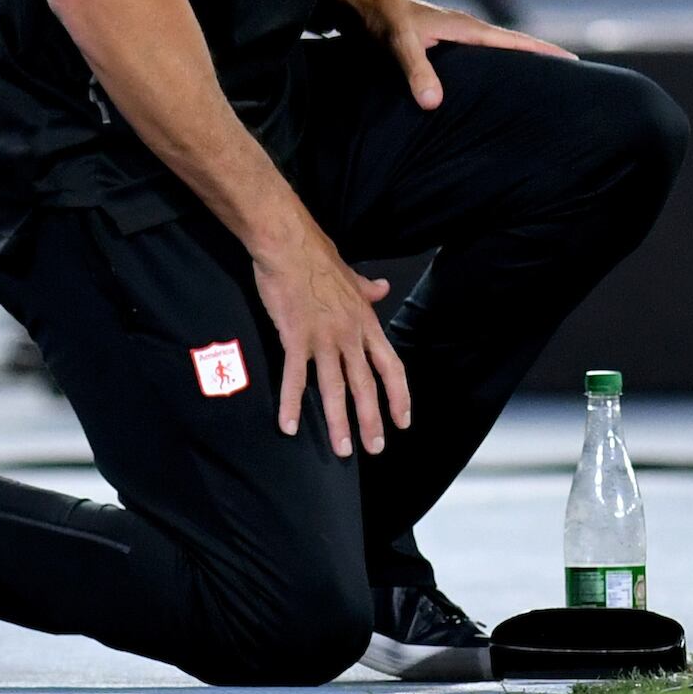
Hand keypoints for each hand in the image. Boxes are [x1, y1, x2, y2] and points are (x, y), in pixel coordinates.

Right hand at [252, 227, 410, 456]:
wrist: (290, 244)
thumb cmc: (318, 258)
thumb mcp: (352, 276)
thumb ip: (367, 290)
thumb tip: (382, 289)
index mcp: (366, 323)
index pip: (391, 366)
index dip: (399, 396)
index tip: (403, 421)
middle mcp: (350, 335)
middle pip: (366, 385)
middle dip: (372, 420)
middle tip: (374, 448)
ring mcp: (324, 338)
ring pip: (334, 388)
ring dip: (338, 422)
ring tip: (342, 449)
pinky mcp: (295, 337)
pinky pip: (295, 377)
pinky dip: (292, 403)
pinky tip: (289, 426)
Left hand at [347, 0, 576, 109]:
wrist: (359, 4)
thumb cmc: (381, 18)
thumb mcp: (398, 44)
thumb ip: (417, 72)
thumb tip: (435, 104)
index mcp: (465, 28)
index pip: (514, 41)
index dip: (543, 51)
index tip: (573, 62)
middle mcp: (465, 32)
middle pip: (513, 47)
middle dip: (540, 60)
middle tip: (570, 80)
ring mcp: (455, 39)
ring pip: (496, 54)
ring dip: (518, 66)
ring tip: (539, 87)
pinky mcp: (443, 47)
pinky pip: (479, 61)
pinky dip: (494, 70)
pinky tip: (493, 88)